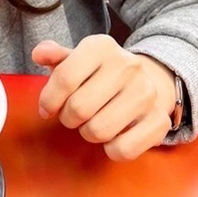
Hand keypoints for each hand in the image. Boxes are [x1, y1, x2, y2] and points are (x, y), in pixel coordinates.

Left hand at [31, 35, 176, 160]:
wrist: (149, 80)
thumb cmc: (101, 72)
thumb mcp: (78, 58)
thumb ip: (55, 56)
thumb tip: (38, 54)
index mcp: (102, 46)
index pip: (65, 77)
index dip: (48, 99)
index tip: (46, 108)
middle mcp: (127, 66)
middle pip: (79, 108)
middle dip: (67, 118)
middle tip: (71, 115)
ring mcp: (146, 94)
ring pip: (99, 131)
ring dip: (87, 133)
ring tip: (91, 122)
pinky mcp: (159, 121)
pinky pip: (123, 149)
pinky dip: (111, 149)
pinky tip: (112, 135)